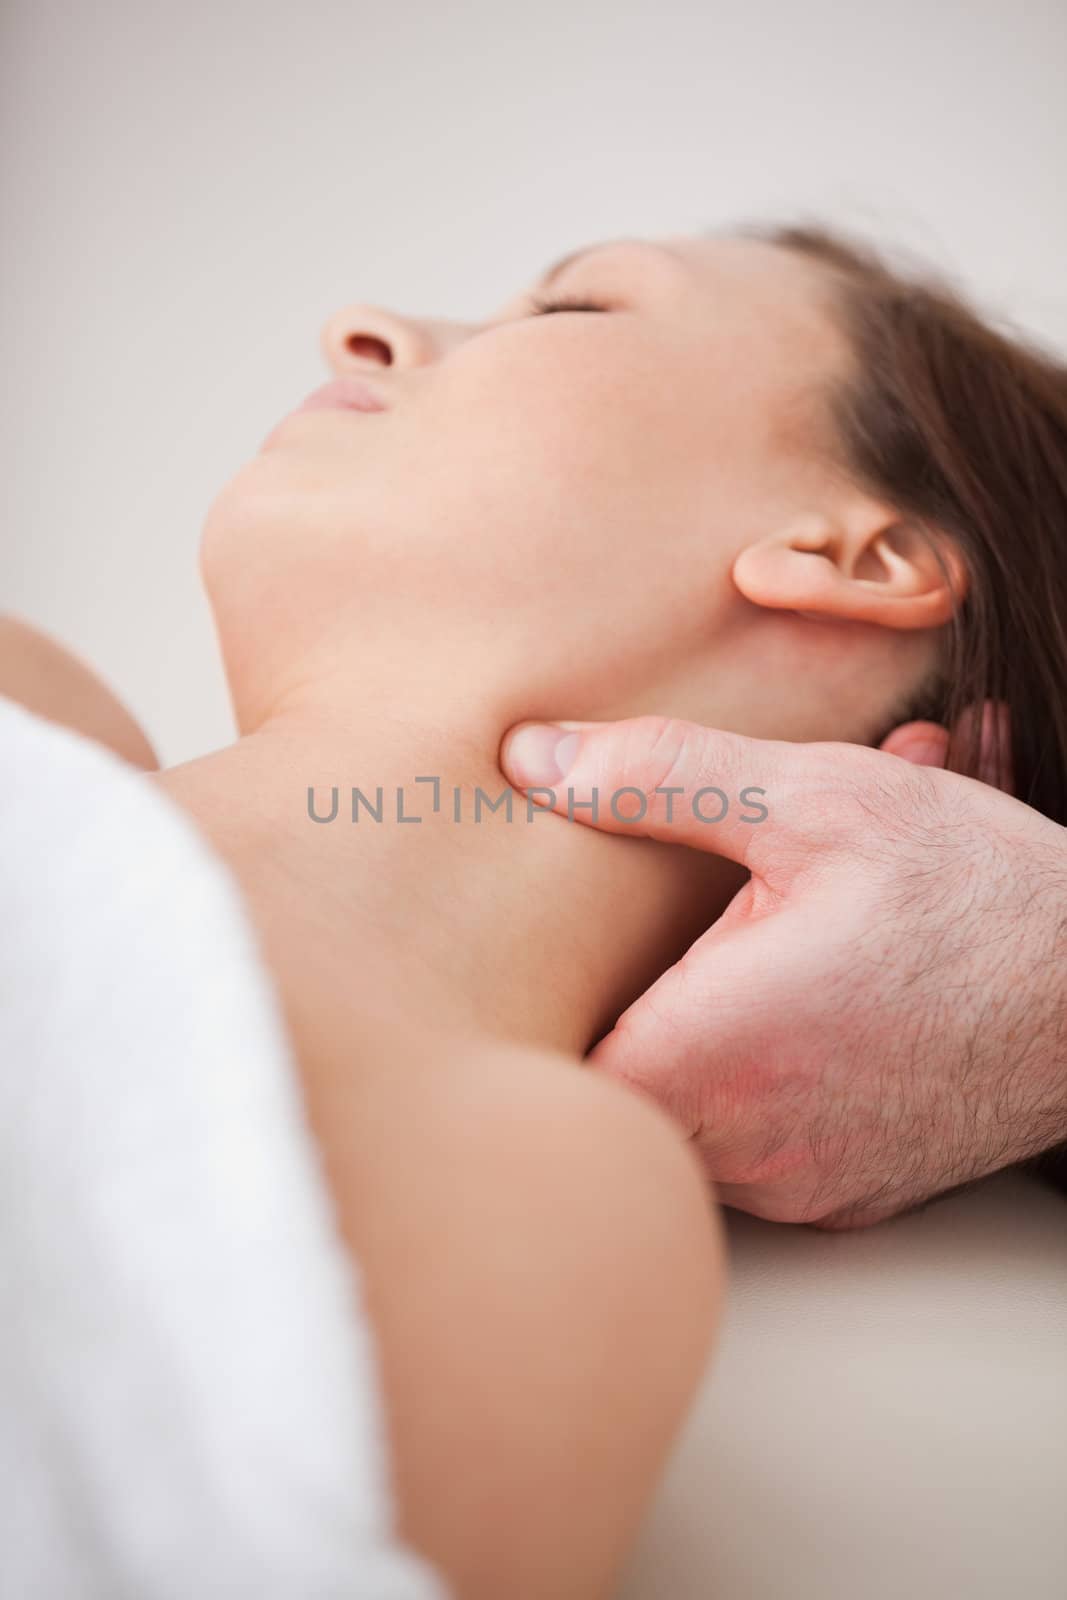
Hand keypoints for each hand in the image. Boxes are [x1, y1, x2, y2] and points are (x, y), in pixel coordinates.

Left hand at [499, 707, 1066, 1229]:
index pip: (545, 1073)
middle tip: (665, 940)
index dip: (530, 1014)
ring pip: (687, 1121)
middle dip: (630, 1006)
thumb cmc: (972, 894)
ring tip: (761, 946)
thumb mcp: (816, 797)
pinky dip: (764, 1071)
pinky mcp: (844, 1197)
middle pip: (611, 1097)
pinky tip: (809, 993)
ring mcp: (797, 1187)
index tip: (540, 962)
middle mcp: (743, 1148)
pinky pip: (757, 1143)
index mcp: (708, 1055)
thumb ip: (658, 777)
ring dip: (704, 1034)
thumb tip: (530, 757)